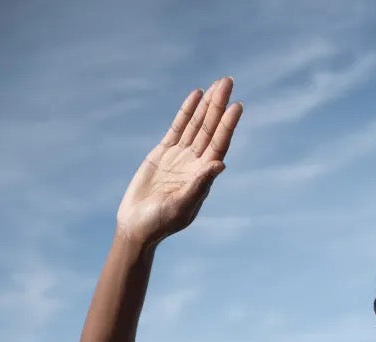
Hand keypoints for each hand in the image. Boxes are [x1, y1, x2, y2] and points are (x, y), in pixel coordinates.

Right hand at [116, 76, 242, 247]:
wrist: (137, 225)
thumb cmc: (161, 222)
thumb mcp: (182, 204)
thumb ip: (200, 184)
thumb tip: (220, 164)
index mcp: (203, 176)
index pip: (219, 145)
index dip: (228, 125)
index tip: (237, 106)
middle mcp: (195, 164)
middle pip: (210, 129)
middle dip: (219, 106)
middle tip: (228, 81)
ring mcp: (180, 157)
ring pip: (196, 125)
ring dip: (206, 105)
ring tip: (216, 84)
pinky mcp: (163, 153)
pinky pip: (178, 128)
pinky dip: (187, 112)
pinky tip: (196, 96)